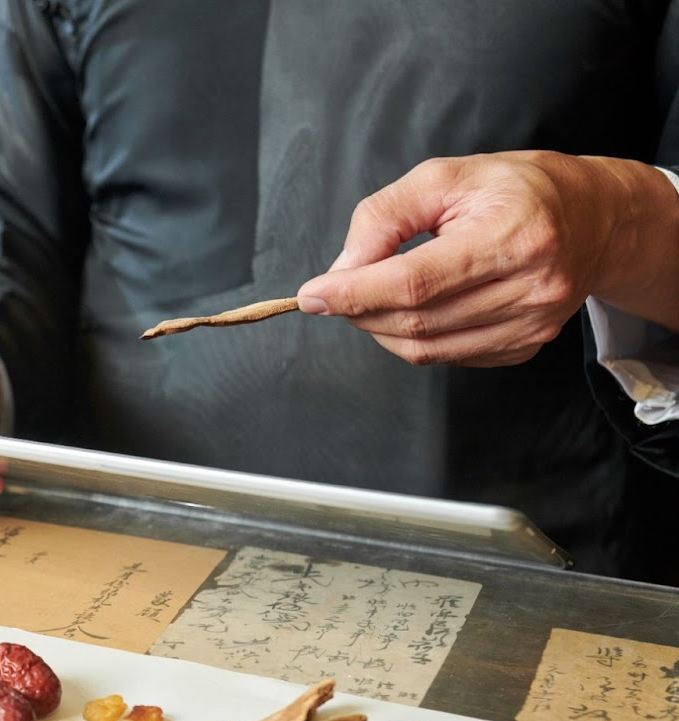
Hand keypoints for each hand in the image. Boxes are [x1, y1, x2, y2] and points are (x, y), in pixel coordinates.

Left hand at [296, 151, 678, 366]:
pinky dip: (414, 339)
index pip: (416, 283)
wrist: (595, 218)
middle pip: (415, 322)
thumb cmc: (518, 190)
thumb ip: (385, 217)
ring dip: (381, 328)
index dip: (355, 293)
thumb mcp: (445, 177)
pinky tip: (416, 309)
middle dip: (360, 310)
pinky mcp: (526, 346)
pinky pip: (448, 357)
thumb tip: (342, 270)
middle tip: (336, 291)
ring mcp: (532, 325)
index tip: (312, 295)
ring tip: (374, 296)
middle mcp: (531, 288)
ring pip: (426, 349)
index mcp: (513, 236)